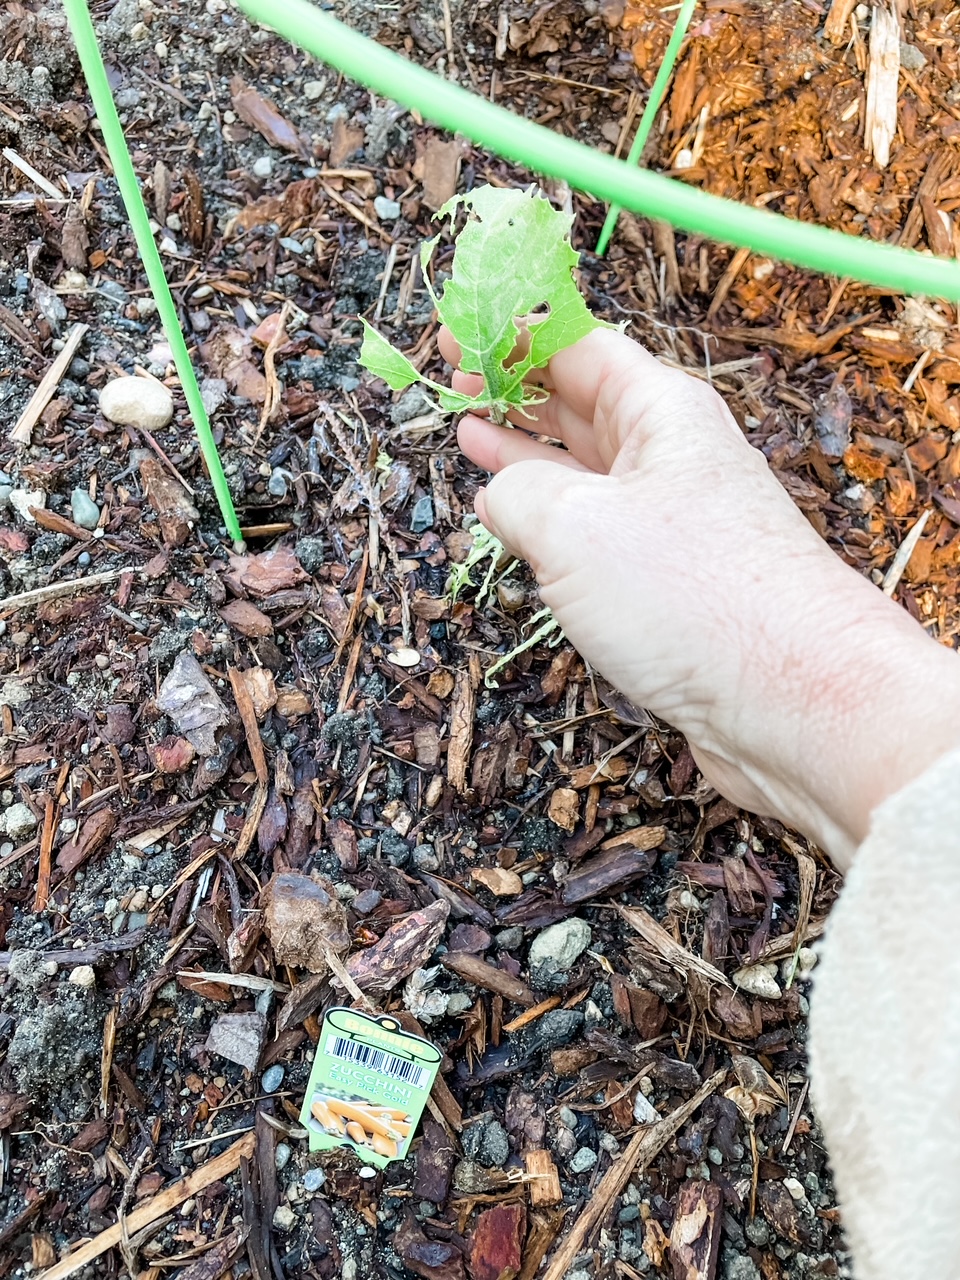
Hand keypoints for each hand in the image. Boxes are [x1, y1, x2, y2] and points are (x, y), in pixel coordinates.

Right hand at [442, 326, 959, 868]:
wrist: (795, 699)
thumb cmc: (693, 597)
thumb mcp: (574, 526)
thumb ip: (518, 492)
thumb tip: (499, 492)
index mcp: (661, 413)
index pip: (578, 346)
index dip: (512, 335)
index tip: (457, 333)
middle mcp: (673, 458)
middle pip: (583, 402)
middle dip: (516, 388)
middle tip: (455, 380)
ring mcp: (674, 522)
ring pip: (586, 469)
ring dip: (528, 451)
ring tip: (472, 432)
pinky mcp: (672, 582)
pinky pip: (598, 531)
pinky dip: (551, 518)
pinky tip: (516, 516)